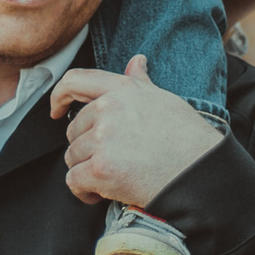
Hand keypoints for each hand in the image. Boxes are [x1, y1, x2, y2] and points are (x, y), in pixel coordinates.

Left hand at [46, 54, 220, 208]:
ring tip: (115, 176)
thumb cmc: (186, 138)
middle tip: (115, 160)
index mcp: (122, 89)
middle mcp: (108, 109)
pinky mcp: (101, 168)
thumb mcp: (163, 100)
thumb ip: (140, 83)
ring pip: (72, 158)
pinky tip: (104, 193)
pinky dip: (84, 192)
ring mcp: (102, 139)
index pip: (74, 81)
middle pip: (73, 131)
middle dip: (87, 149)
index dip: (58, 96)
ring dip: (87, 171)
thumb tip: (136, 61)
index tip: (55, 110)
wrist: (200, 173)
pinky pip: (73, 181)